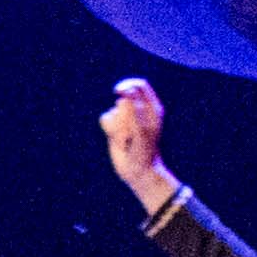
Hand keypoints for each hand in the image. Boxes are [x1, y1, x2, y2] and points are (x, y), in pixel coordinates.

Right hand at [97, 75, 167, 194]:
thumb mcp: (142, 131)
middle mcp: (138, 110)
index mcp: (152, 108)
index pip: (139, 86)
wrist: (138, 171)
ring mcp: (126, 118)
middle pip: (123, 98)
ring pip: (113, 110)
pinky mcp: (114, 126)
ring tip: (126, 140)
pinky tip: (119, 140)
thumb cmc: (144, 152)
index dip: (128, 86)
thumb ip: (134, 112)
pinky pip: (105, 118)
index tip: (119, 92)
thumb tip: (124, 97)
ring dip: (117, 126)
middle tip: (129, 131)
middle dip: (122, 114)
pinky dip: (109, 129)